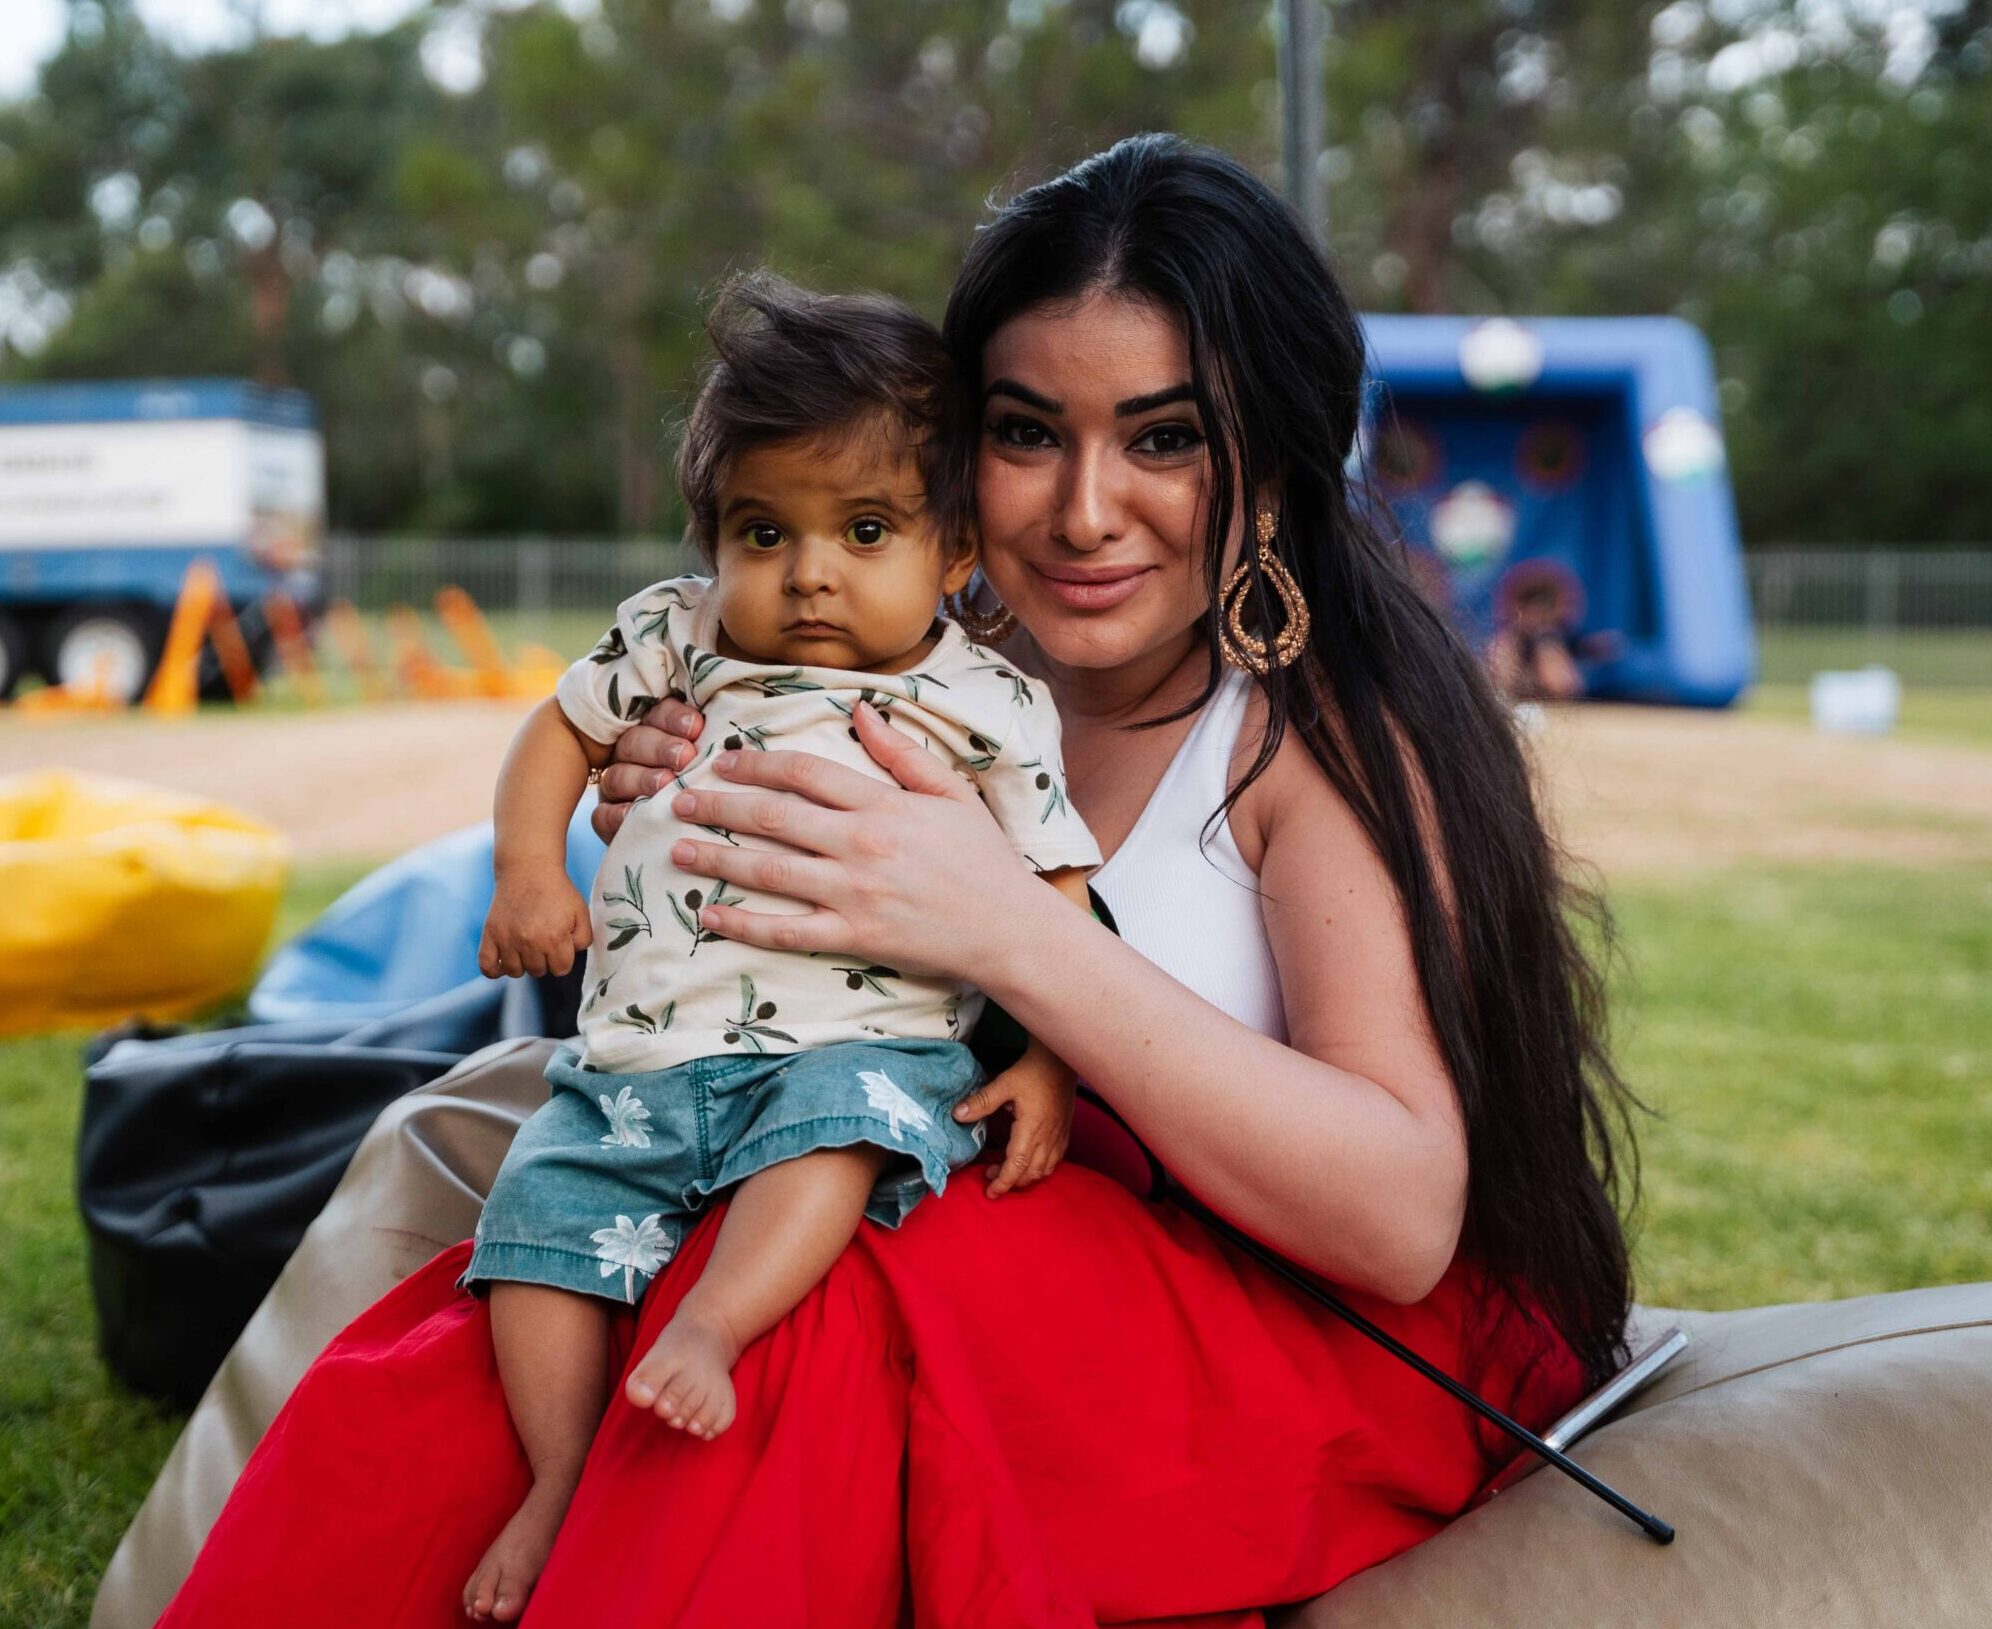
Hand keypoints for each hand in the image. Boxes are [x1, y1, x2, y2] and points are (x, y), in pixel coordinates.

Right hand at [480, 872, 591, 977]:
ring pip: (515, 972)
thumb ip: (582, 939)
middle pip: (538, 971)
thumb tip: (570, 956)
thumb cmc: (558, 892)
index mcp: (554, 937)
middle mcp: (530, 941)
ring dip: (523, 963)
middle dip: (544, 959)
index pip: (560, 969)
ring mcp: (508, 939)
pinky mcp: (490, 934)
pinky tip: (503, 962)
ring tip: (526, 946)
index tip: (560, 945)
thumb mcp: (580, 912)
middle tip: (542, 939)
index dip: (562, 958)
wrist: (529, 869)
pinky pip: (487, 966)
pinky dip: (494, 971)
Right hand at [592, 696, 704, 842]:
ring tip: (665, 783)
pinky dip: (617, 813)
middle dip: (660, 747)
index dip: (673, 718)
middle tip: (685, 756)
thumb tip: (733, 733)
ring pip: (617, 775)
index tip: (696, 727)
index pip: (658, 714)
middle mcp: (631, 756)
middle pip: (634, 741)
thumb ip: (713, 744)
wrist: (697, 844)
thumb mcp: (713, 763)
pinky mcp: (607, 820)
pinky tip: (634, 813)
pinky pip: (602, 814)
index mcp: (656, 732)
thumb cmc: (711, 790)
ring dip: (642, 777)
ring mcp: (616, 788)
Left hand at [661, 702, 1044, 980]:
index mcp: (884, 806)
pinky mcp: (854, 938)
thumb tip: (859, 710)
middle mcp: (862, 845)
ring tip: (677, 851)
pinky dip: (744, 924)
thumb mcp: (952, 794)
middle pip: (774, 817)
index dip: (758, 763)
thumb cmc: (984, 860)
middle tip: (678, 799)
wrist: (1011, 931)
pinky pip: (787, 931)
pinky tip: (710, 915)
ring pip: (770, 871)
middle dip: (720, 806)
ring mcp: (855, 894)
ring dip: (717, 859)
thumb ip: (902, 754)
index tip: (723, 761)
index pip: (806, 773)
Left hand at [953, 1042, 1075, 1196]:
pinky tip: (1030, 1162)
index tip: (990, 1192)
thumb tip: (957, 1114)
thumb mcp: (1004, 1083)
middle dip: (1010, 1182)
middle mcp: (1047, 1137)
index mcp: (1031, 1128)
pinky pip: (1055, 1160)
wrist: (1061, 1059)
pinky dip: (1041, 1168)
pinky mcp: (1064, 1132)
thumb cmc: (1033, 1070)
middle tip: (990, 1178)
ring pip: (1044, 1170)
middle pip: (1030, 1173)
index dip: (1003, 1182)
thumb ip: (982, 1101)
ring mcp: (1058, 1136)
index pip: (1016, 1165)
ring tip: (1006, 1171)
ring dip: (1025, 1177)